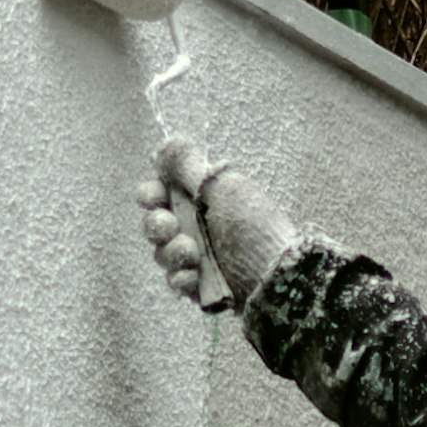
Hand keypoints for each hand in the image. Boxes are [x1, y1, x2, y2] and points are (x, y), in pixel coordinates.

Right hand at [138, 128, 293, 314]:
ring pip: (161, 255)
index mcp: (200, 199)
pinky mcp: (200, 286)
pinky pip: (176, 282)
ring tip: (192, 254)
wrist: (277, 274)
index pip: (159, 193)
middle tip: (171, 227)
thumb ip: (189, 166)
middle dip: (157, 225)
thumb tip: (166, 140)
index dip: (150, 194)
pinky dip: (182, 279)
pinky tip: (195, 276)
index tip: (154, 197)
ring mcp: (197, 258)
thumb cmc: (255, 226)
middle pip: (154, 225)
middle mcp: (195, 227)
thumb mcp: (224, 188)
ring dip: (171, 252)